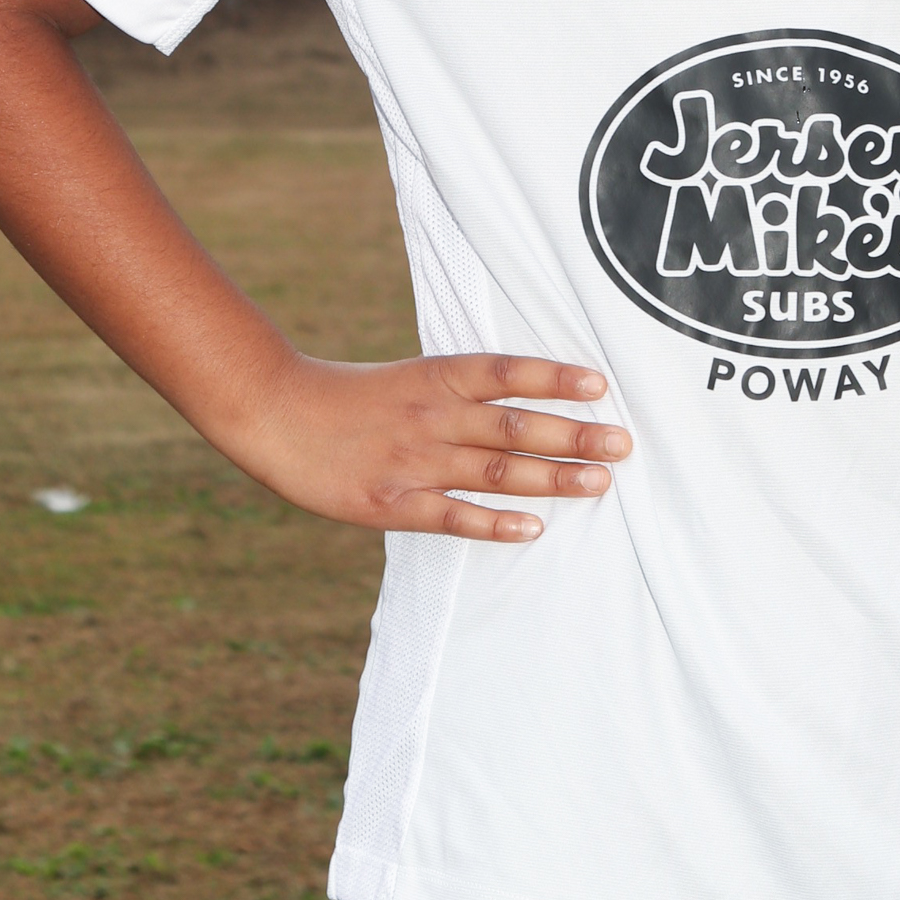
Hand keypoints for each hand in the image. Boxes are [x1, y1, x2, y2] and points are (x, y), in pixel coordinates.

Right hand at [237, 353, 627, 542]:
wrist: (276, 413)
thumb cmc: (351, 397)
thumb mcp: (411, 378)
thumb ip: (462, 392)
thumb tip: (527, 402)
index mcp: (436, 376)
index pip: (507, 372)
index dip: (555, 376)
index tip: (601, 383)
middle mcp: (432, 415)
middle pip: (514, 424)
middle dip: (573, 434)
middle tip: (623, 443)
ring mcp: (413, 460)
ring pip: (493, 470)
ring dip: (551, 478)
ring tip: (598, 483)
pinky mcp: (390, 503)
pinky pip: (451, 516)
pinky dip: (492, 523)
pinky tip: (531, 528)